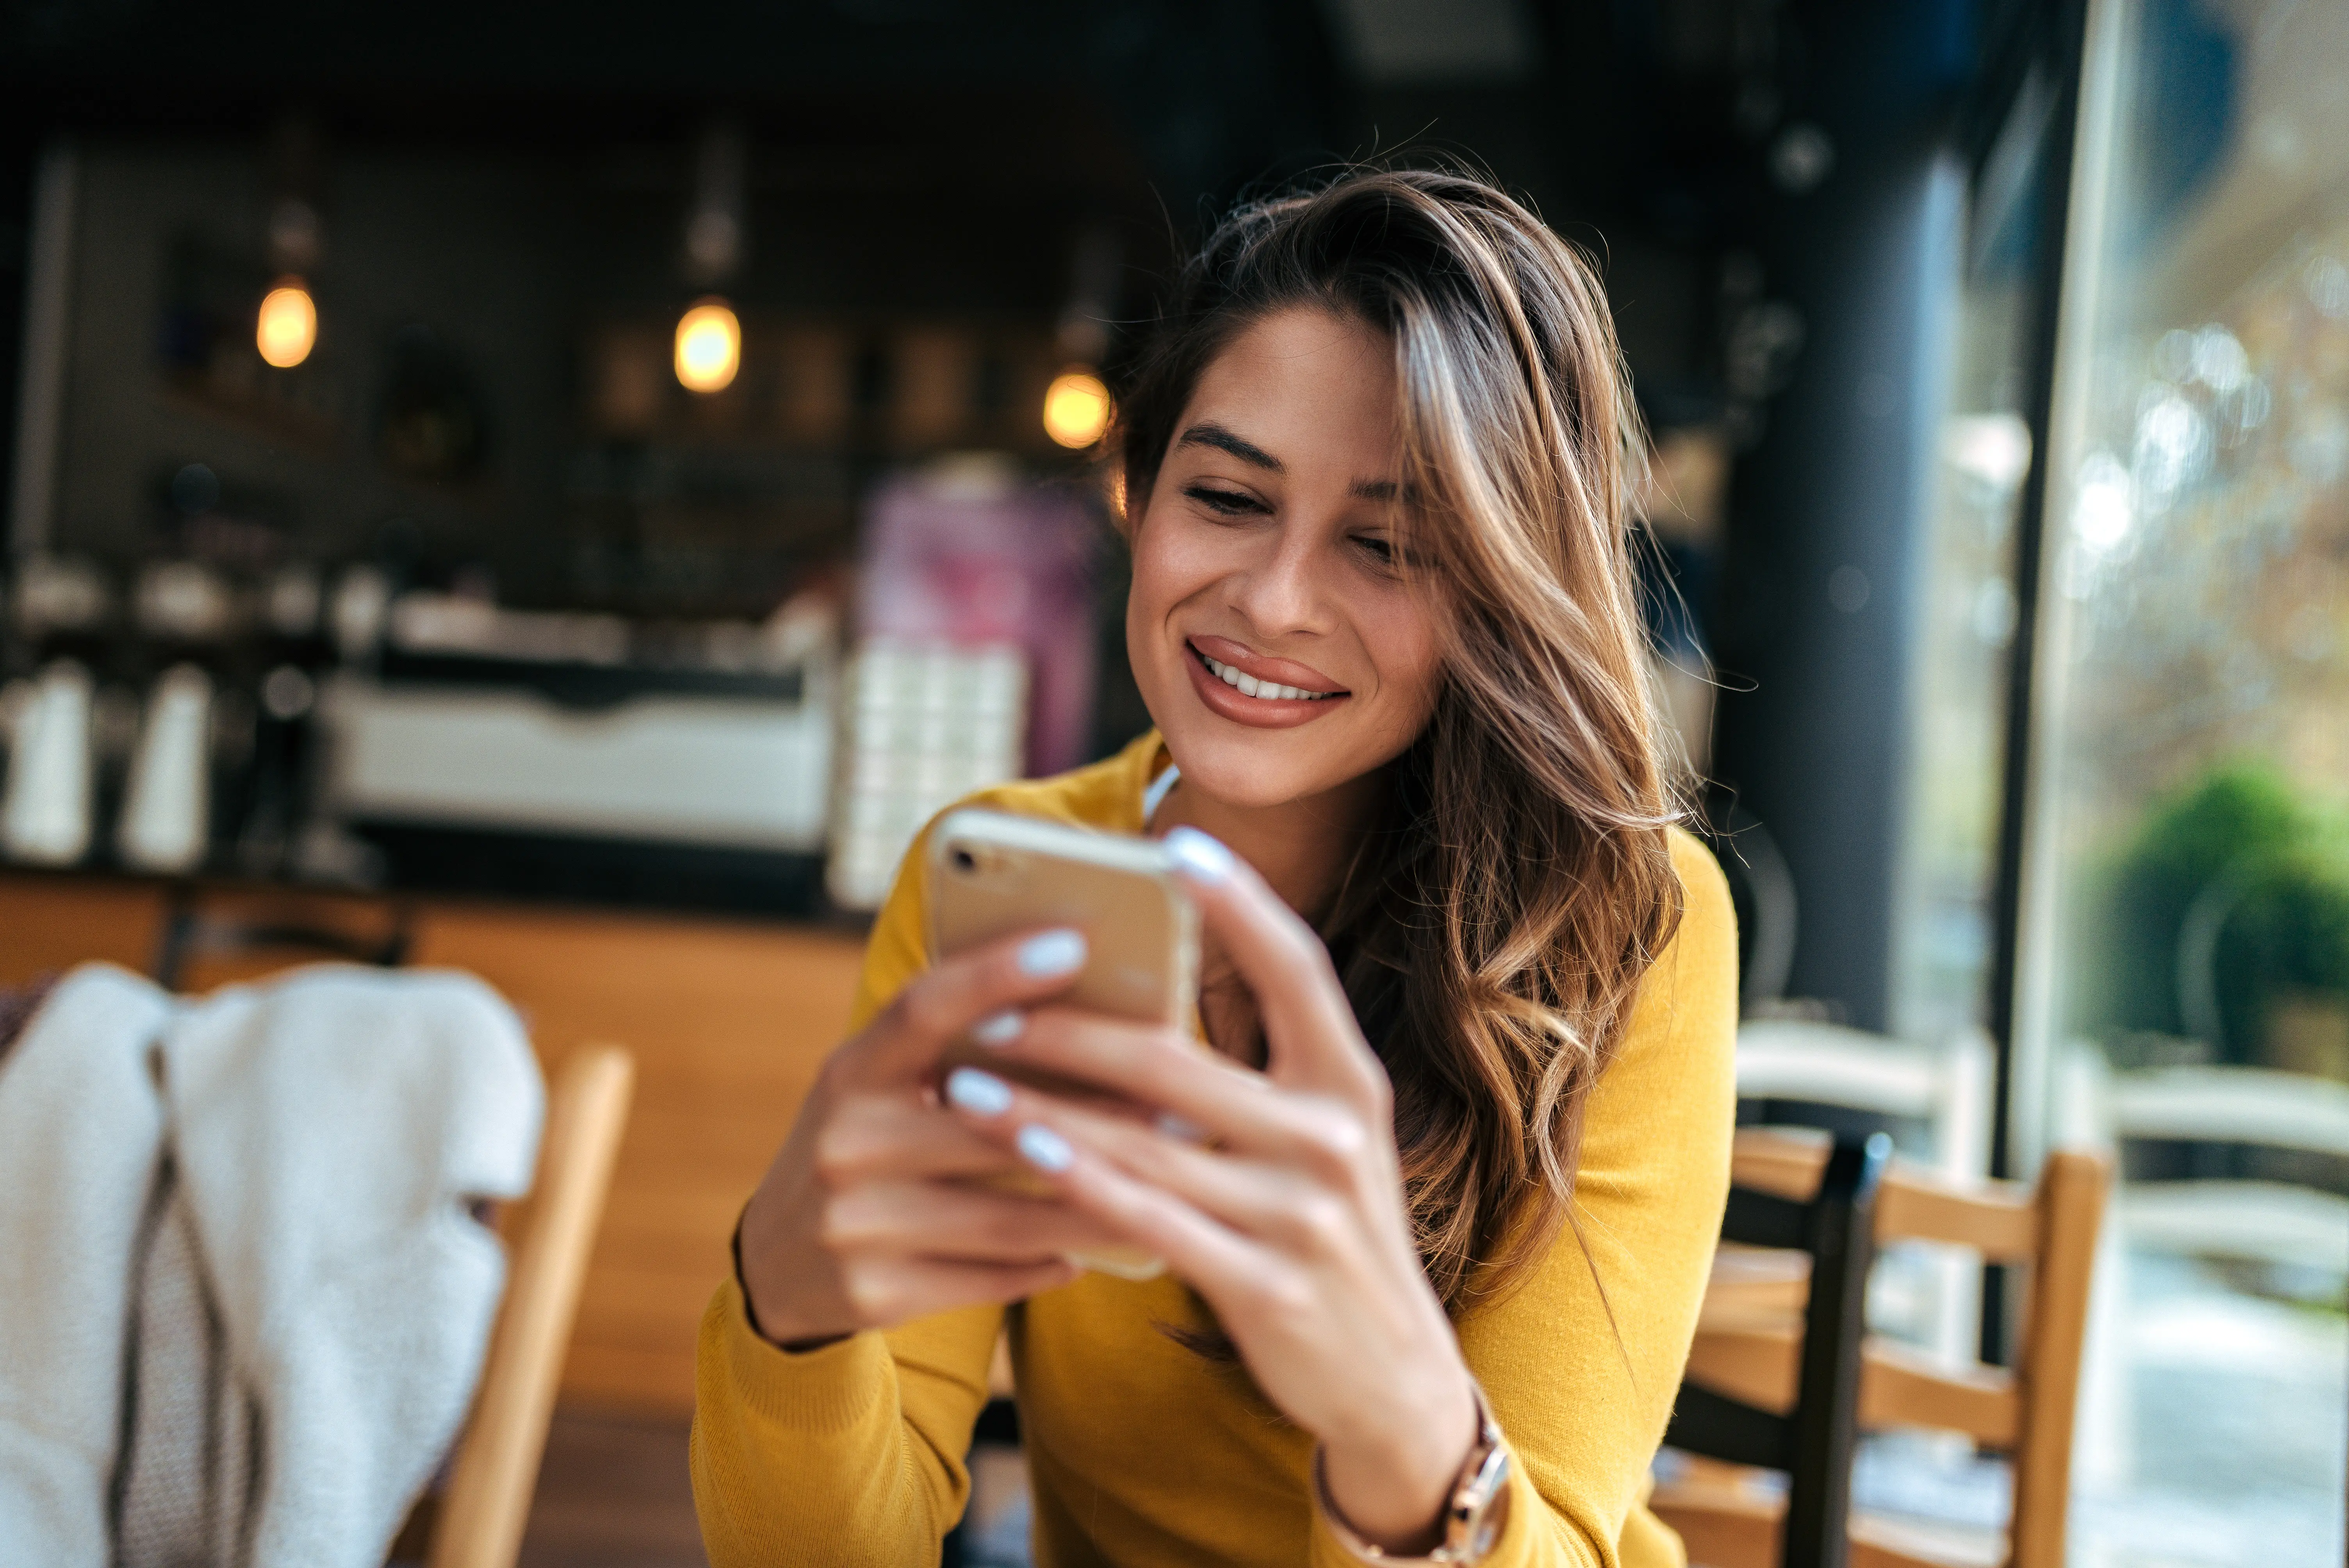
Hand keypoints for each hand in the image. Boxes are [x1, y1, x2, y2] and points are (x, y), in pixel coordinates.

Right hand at [736, 927, 1137, 1347]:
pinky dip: (1056, 1259)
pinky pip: (997, 1276)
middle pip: (989, 1122)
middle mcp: (844, 1143)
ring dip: (1098, 1199)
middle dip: (1094, 1115)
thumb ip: (954, 1051)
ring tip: (1171, 1183)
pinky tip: (1099, 1245)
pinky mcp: (876, 1295)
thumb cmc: (866, 1149)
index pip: (923, 1008)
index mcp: (849, 1073)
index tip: (1073, 942)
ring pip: (1010, 1213)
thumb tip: (1083, 1005)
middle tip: (1180, 1104)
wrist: (777, 1269)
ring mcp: (855, 1225)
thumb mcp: (882, 1087)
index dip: (994, 973)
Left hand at [939, 829, 1480, 1552]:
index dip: (1239, 904)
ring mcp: (1302, 1214)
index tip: (1174, 846)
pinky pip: (1152, 1220)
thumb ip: (1259, 1075)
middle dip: (1072, 1027)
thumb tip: (1147, 1006)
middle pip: (1182, 1058)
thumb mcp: (1323, 1142)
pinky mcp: (1265, 1284)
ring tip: (961, 1079)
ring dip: (1044, 1106)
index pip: (1296, 968)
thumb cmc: (1333, 1237)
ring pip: (1147, 1141)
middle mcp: (1333, 1137)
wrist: (1394, 1380)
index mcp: (1350, 1083)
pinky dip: (1082, 1180)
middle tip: (986, 1003)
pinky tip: (1026, 1151)